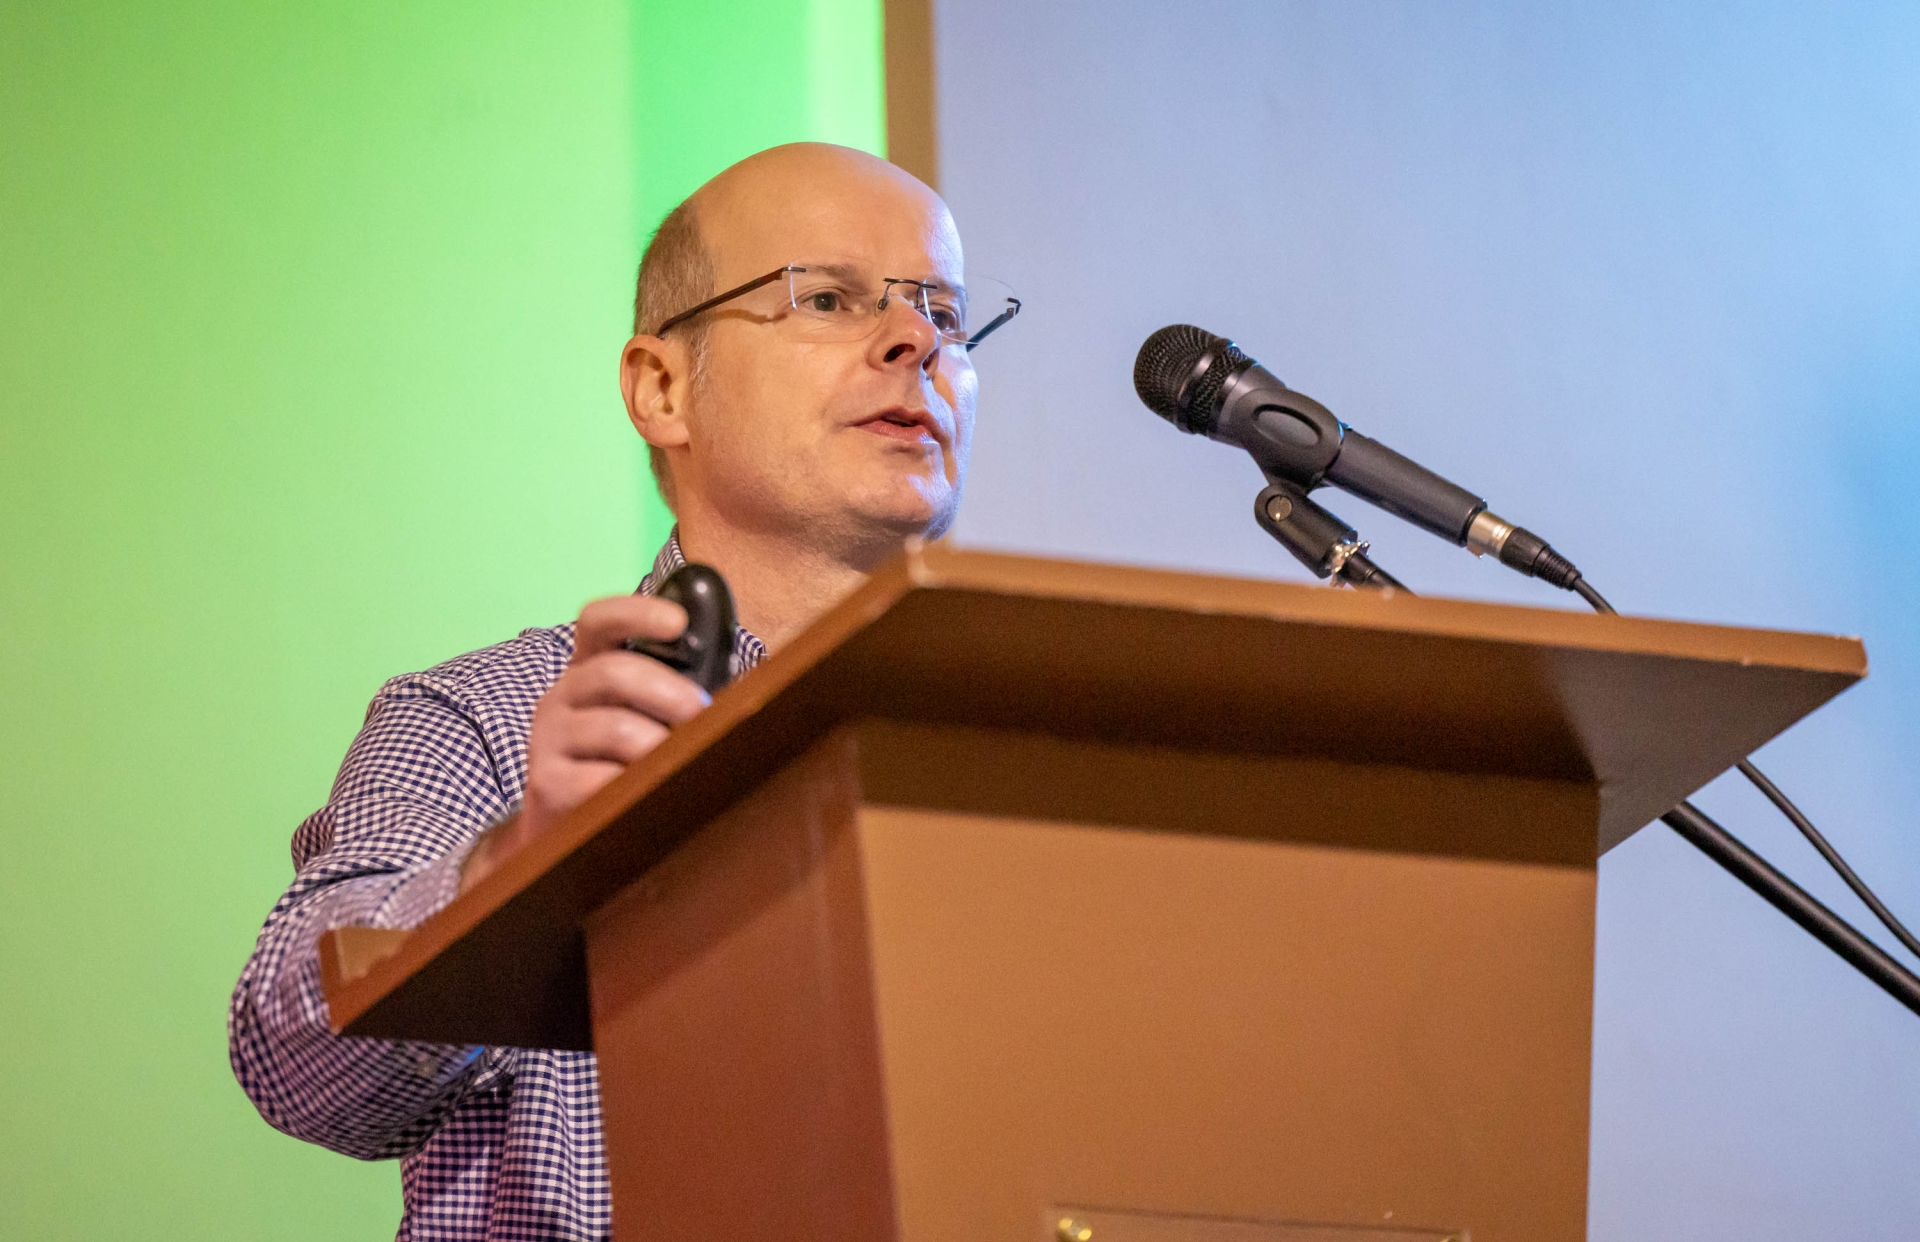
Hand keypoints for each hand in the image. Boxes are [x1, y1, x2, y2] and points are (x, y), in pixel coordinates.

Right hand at [461, 594, 709, 891]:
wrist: (567, 830)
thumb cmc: (622, 763)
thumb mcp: (643, 718)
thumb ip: (677, 693)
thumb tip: (750, 683)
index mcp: (587, 668)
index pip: (598, 620)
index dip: (636, 612)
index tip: (679, 622)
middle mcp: (561, 695)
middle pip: (613, 672)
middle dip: (669, 691)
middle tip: (702, 713)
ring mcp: (548, 738)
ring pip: (616, 729)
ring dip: (661, 745)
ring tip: (682, 761)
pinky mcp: (546, 783)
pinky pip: (602, 779)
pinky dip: (638, 785)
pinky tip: (652, 793)